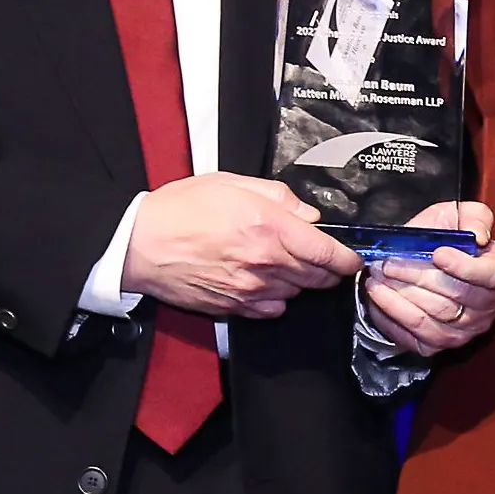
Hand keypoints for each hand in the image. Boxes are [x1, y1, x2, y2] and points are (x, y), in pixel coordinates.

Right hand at [122, 172, 361, 319]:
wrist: (140, 244)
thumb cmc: (183, 207)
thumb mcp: (233, 183)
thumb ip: (278, 197)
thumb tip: (309, 216)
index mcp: (268, 228)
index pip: (326, 253)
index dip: (347, 259)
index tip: (354, 259)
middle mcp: (265, 264)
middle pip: (317, 279)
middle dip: (329, 271)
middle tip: (328, 259)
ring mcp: (249, 290)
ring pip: (296, 294)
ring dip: (303, 282)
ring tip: (293, 265)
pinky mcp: (233, 309)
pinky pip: (271, 310)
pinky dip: (278, 298)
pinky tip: (269, 282)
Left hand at [362, 200, 494, 357]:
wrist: (430, 256)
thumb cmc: (448, 235)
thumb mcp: (462, 214)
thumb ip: (475, 217)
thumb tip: (479, 236)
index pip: (490, 275)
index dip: (464, 267)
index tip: (437, 253)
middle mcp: (488, 306)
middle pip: (453, 298)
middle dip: (416, 278)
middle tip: (388, 263)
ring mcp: (465, 329)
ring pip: (433, 320)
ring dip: (399, 300)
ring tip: (376, 280)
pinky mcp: (441, 344)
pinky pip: (417, 339)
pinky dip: (394, 320)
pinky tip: (378, 300)